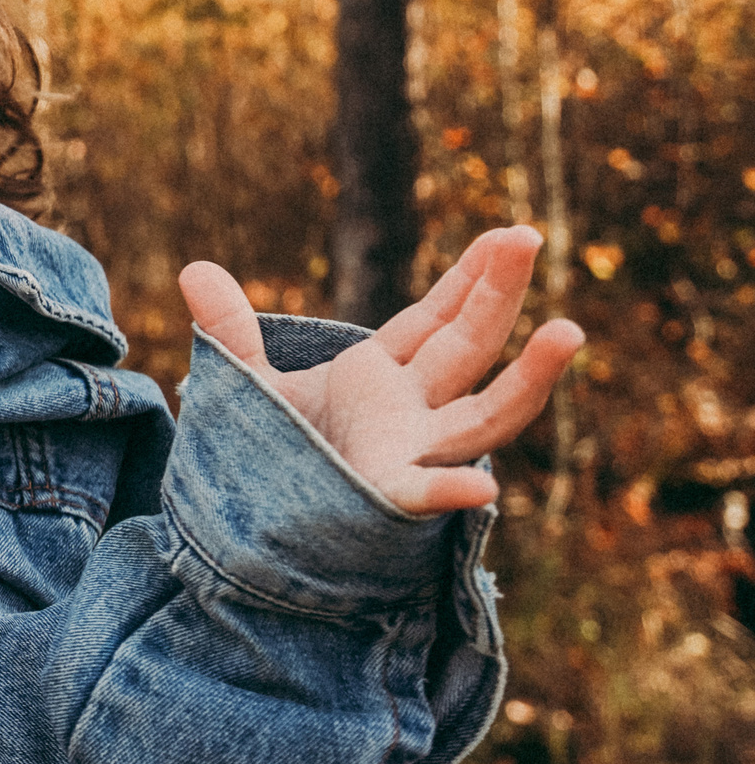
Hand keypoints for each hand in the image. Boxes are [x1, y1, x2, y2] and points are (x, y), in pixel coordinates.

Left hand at [177, 226, 583, 514]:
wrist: (253, 529)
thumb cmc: (271, 458)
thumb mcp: (248, 386)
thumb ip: (231, 332)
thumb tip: (193, 268)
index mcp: (381, 379)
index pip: (436, 320)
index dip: (470, 279)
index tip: (507, 235)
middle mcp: (411, 413)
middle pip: (468, 347)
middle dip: (497, 294)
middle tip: (528, 238)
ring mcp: (410, 454)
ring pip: (486, 415)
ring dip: (529, 379)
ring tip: (570, 331)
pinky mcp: (384, 497)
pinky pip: (423, 497)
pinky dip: (448, 493)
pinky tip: (480, 492)